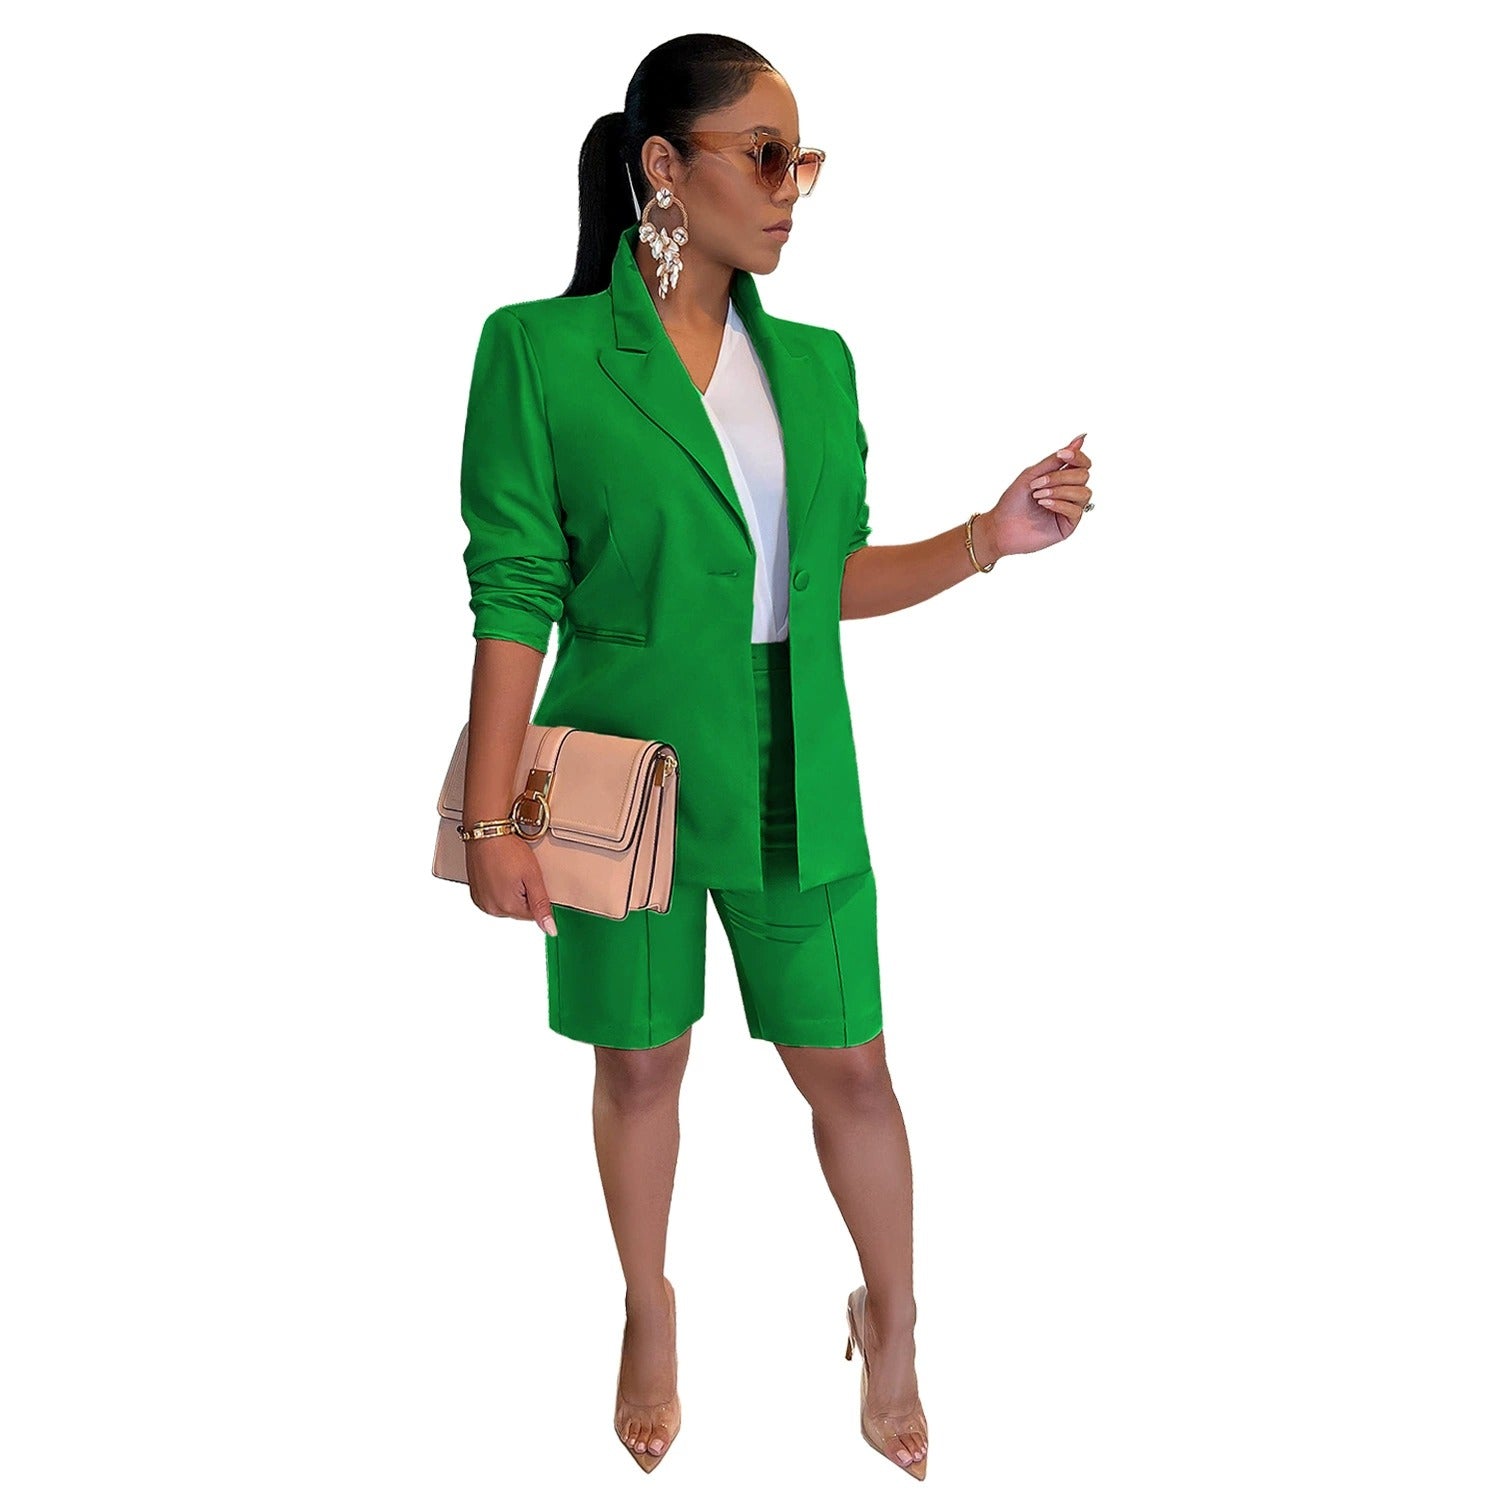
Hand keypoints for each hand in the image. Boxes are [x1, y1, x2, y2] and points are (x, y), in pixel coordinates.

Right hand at [466, 832, 557, 935]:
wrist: (486, 832)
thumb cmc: (508, 850)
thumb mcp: (533, 877)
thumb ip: (542, 905)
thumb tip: (550, 930)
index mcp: (507, 907)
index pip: (533, 914)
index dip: (536, 895)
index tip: (531, 879)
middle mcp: (491, 908)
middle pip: (519, 910)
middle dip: (524, 894)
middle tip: (520, 873)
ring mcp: (481, 901)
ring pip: (507, 904)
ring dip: (511, 892)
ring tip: (509, 871)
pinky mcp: (475, 894)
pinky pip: (494, 898)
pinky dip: (499, 888)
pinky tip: (500, 873)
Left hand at [980, 432, 1092, 559]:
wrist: (1001, 526)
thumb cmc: (1013, 501)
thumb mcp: (1032, 474)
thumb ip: (1055, 459)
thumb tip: (1080, 439)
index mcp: (1061, 478)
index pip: (1083, 463)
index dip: (1077, 456)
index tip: (1062, 454)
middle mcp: (1069, 492)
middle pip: (1084, 475)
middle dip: (1060, 477)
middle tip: (1037, 484)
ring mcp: (1070, 509)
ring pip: (1084, 492)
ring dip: (1060, 491)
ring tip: (1038, 496)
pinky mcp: (1068, 525)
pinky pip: (1076, 510)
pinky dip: (1059, 504)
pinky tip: (1044, 505)